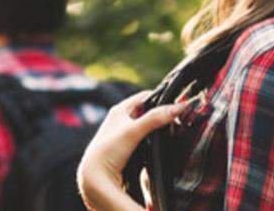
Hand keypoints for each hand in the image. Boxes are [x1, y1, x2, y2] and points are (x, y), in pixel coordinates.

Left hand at [77, 91, 187, 210]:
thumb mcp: (133, 131)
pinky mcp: (125, 149)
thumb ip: (155, 118)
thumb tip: (178, 107)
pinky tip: (158, 147)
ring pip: (146, 127)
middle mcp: (120, 120)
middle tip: (177, 121)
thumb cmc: (107, 152)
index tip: (176, 105)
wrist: (95, 178)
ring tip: (170, 133)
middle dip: (161, 115)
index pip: (145, 96)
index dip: (161, 98)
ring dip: (157, 130)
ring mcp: (123, 135)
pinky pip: (143, 140)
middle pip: (147, 112)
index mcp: (119, 110)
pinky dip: (152, 142)